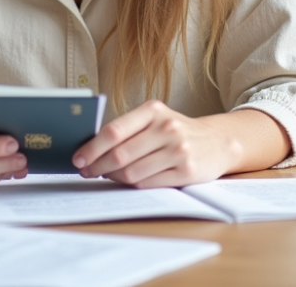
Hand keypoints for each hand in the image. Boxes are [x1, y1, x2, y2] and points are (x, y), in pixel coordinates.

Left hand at [71, 102, 289, 187]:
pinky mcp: (186, 172)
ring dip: (112, 177)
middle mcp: (167, 128)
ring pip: (131, 172)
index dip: (91, 147)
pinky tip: (125, 181)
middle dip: (96, 166)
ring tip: (104, 176)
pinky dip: (131, 185)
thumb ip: (128, 129)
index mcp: (153, 110)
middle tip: (86, 171)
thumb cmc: (176, 130)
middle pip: (119, 154)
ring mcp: (178, 150)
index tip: (77, 158)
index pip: (114, 130)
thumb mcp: (155, 119)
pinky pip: (148, 183)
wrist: (217, 141)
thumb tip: (90, 148)